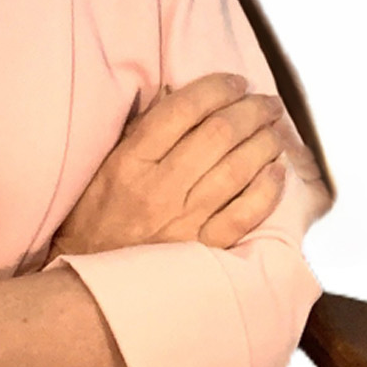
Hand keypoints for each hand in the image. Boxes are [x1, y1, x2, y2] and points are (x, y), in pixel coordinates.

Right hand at [47, 72, 287, 259]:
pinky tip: (276, 172)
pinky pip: (245, 215)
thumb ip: (141, 133)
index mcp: (130, 161)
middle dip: (250, 111)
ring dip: (264, 143)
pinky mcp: (203, 251)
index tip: (235, 81)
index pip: (181, 110)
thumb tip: (177, 97)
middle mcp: (159, 188)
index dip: (215, 89)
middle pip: (218, 135)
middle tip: (266, 102)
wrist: (89, 286)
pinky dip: (266, 190)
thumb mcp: (106, 168)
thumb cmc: (95, 218)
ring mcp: (184, 222)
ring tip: (276, 129)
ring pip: (237, 170)